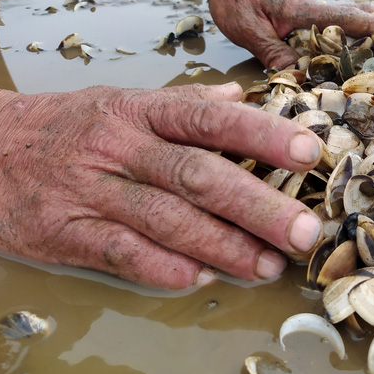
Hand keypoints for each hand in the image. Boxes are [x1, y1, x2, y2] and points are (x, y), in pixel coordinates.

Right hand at [0, 83, 323, 287]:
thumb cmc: (69, 126)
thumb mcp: (122, 101)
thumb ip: (183, 103)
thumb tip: (239, 97)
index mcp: (139, 111)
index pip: (210, 119)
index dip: (262, 135)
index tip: (309, 152)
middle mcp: (119, 148)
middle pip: (198, 176)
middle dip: (258, 205)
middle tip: (304, 230)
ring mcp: (91, 191)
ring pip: (166, 219)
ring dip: (223, 246)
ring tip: (268, 265)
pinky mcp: (64, 231)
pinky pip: (120, 252)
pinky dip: (162, 266)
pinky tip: (199, 276)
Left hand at [194, 0, 373, 68]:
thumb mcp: (246, 29)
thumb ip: (272, 50)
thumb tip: (297, 75)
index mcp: (302, 8)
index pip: (342, 16)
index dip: (368, 26)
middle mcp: (314, 7)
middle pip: (356, 12)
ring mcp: (312, 10)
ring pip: (351, 15)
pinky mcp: (308, 16)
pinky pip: (339, 21)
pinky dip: (359, 26)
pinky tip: (369, 37)